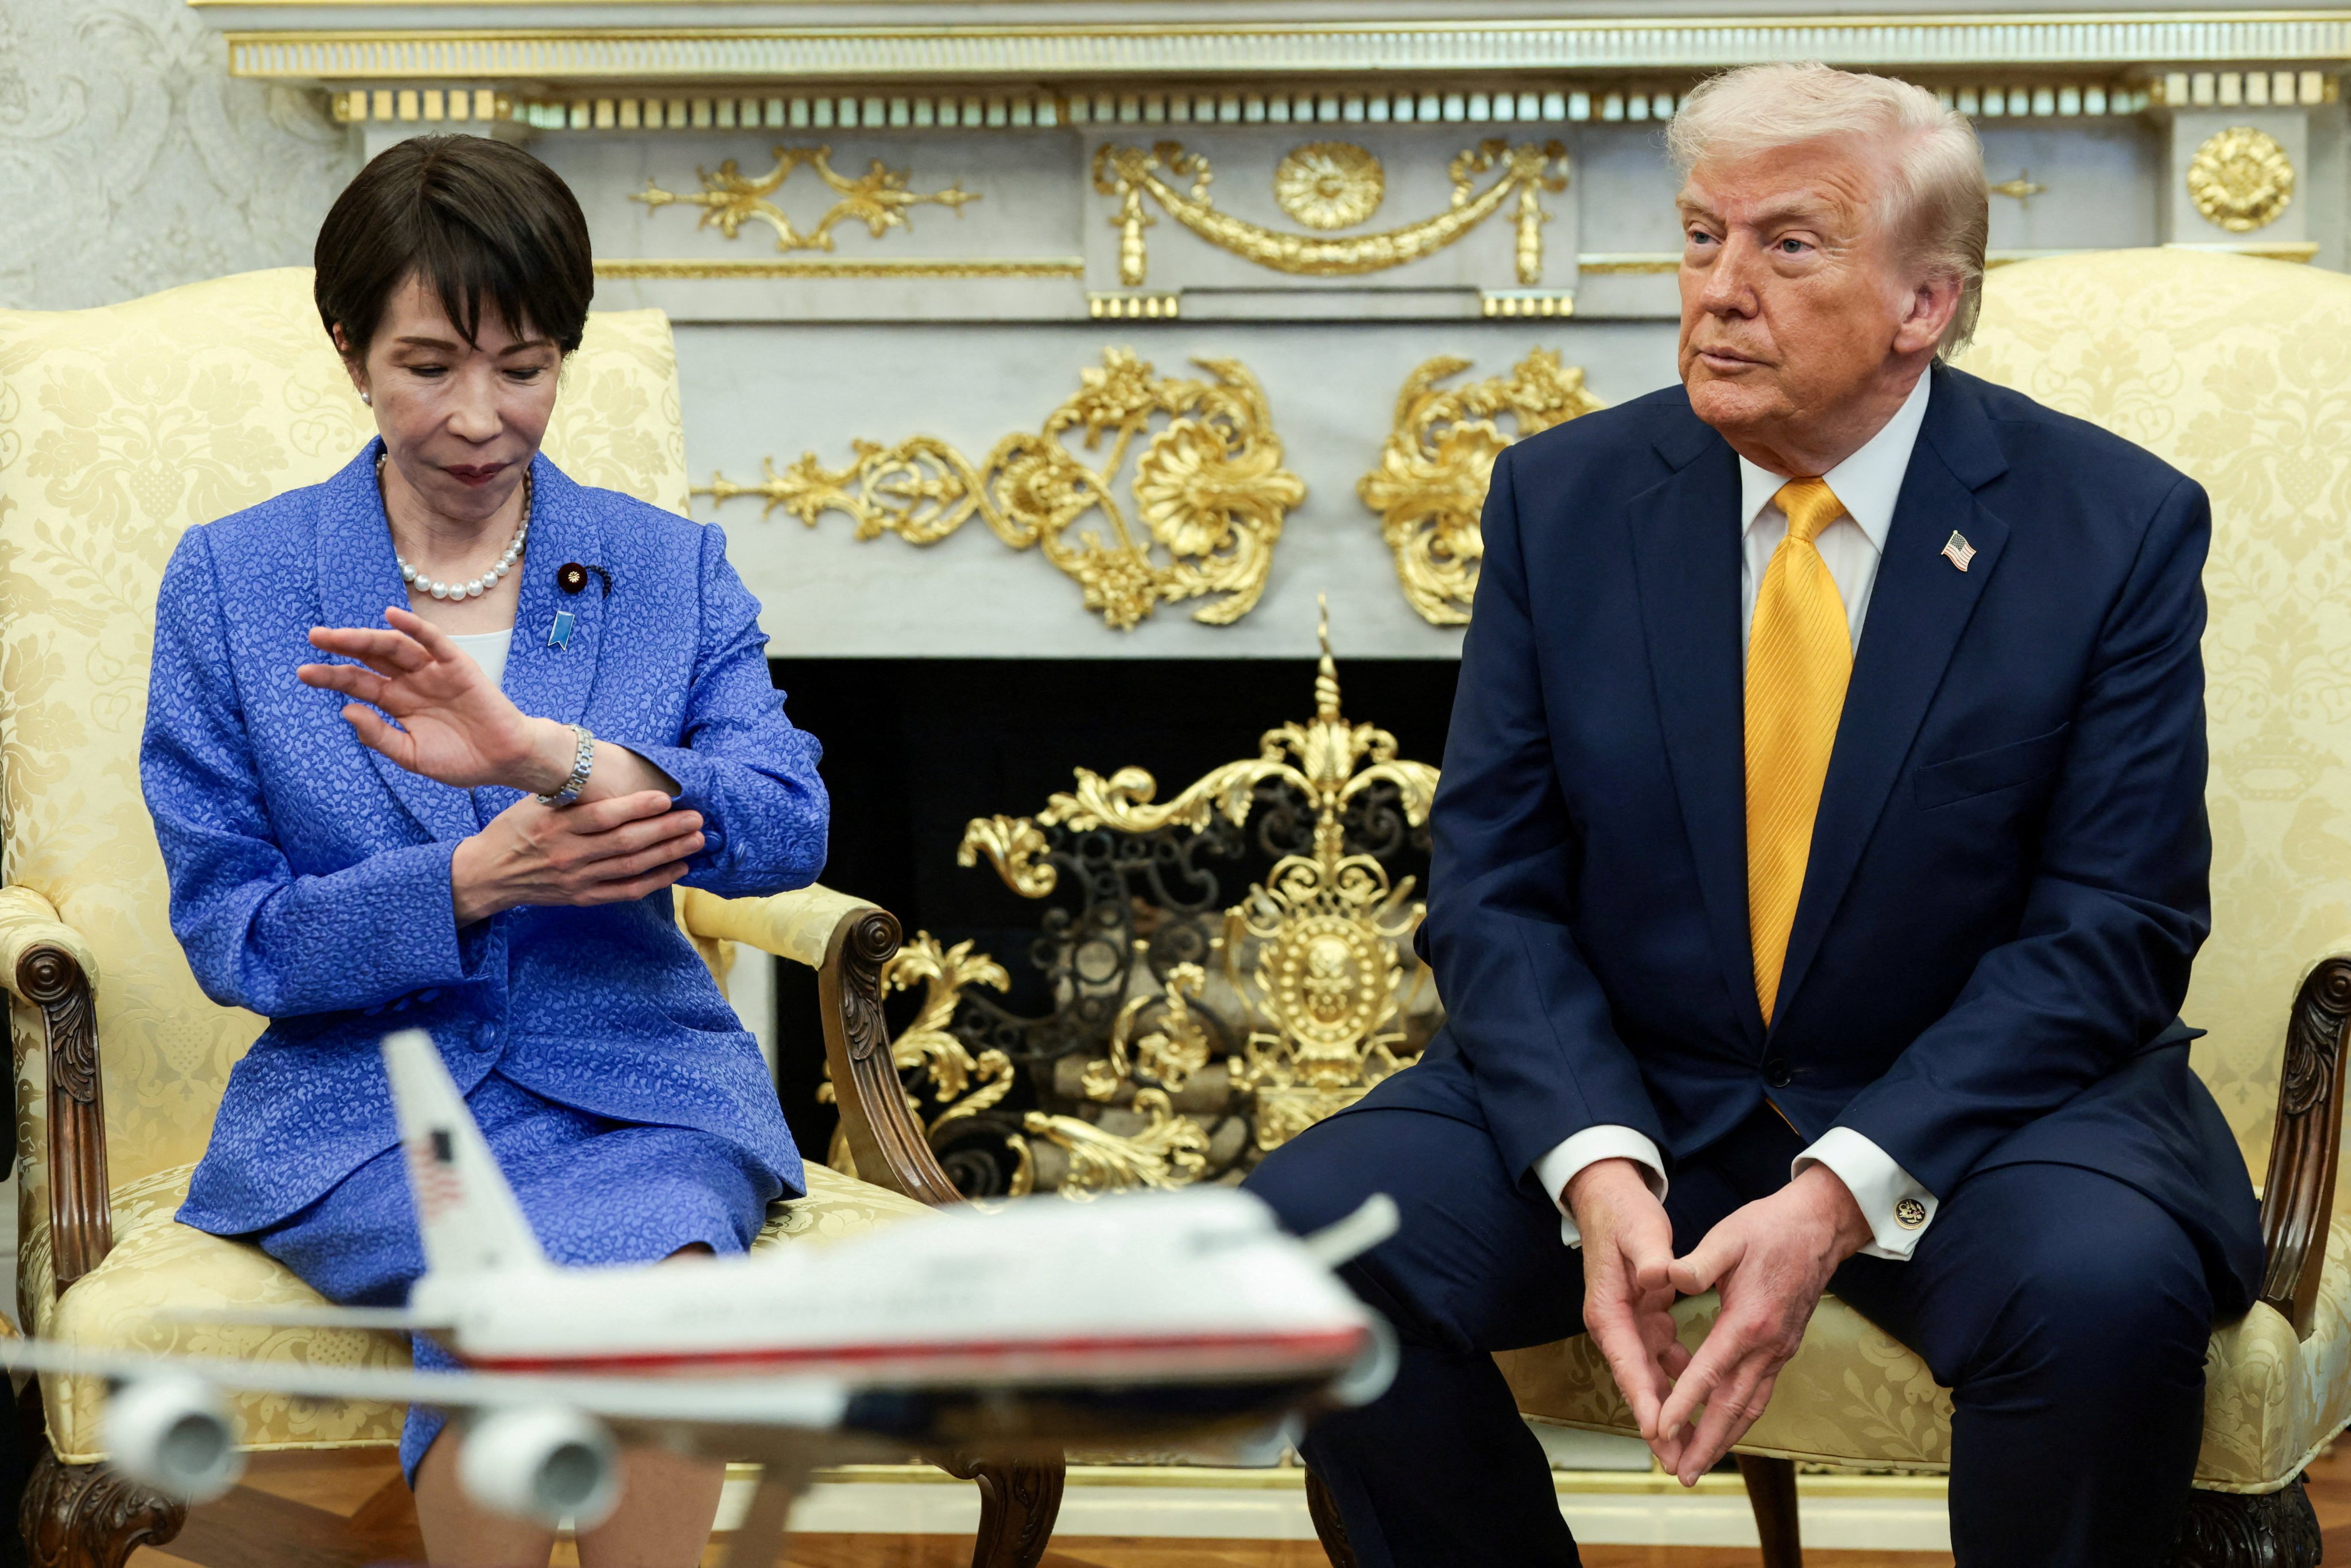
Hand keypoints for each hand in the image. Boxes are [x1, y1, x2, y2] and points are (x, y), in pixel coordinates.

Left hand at [301, 607, 576, 793]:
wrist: (505, 762)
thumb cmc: (462, 761)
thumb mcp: (412, 756)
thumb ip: (380, 736)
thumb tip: (346, 710)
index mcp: (397, 703)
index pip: (358, 682)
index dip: (331, 676)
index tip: (303, 672)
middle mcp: (412, 682)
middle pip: (372, 658)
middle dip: (342, 646)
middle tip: (315, 637)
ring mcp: (434, 672)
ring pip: (396, 647)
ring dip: (368, 637)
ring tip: (341, 634)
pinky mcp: (459, 667)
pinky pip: (434, 642)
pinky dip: (415, 628)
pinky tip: (392, 617)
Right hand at [450, 791, 704, 923]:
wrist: (486, 874)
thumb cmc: (513, 831)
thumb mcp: (534, 804)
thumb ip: (571, 795)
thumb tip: (609, 773)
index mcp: (555, 826)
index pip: (603, 816)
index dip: (638, 807)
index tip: (667, 797)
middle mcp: (568, 854)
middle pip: (625, 843)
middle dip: (666, 830)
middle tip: (696, 818)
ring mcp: (576, 879)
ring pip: (631, 867)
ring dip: (668, 854)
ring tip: (696, 841)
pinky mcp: (582, 898)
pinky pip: (625, 891)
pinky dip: (654, 881)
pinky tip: (677, 869)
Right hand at [1566, 1158, 1686, 1461]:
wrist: (1609, 1198)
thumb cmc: (1623, 1215)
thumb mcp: (1639, 1232)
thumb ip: (1650, 1256)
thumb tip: (1656, 1276)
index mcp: (1608, 1310)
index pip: (1627, 1363)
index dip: (1643, 1399)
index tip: (1658, 1431)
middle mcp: (1613, 1325)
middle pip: (1636, 1383)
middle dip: (1656, 1423)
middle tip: (1677, 1461)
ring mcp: (1627, 1324)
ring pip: (1650, 1378)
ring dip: (1669, 1409)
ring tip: (1693, 1445)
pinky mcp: (1642, 1318)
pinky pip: (1660, 1359)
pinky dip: (1678, 1379)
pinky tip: (1700, 1397)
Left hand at [1652, 1163, 1872, 1484]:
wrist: (1819, 1228)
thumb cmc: (1769, 1229)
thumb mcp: (1728, 1237)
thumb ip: (1697, 1263)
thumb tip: (1666, 1278)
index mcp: (1748, 1322)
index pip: (1709, 1373)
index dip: (1683, 1404)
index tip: (1660, 1429)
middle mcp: (1768, 1345)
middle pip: (1734, 1407)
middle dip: (1706, 1443)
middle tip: (1682, 1474)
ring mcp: (1779, 1351)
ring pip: (1750, 1406)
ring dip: (1724, 1438)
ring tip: (1698, 1464)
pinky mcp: (1783, 1348)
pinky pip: (1759, 1393)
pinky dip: (1740, 1417)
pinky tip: (1723, 1428)